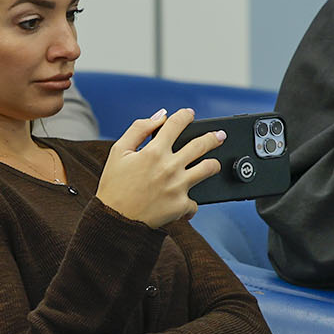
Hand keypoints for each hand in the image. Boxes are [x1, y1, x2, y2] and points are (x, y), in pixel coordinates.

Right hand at [96, 108, 223, 227]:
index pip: (176, 124)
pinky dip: (190, 202)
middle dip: (213, 137)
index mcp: (154, 151)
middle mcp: (170, 166)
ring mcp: (178, 186)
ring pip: (208, 168)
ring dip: (214, 164)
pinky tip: (186, 202)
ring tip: (214, 164)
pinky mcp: (181, 205)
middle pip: (201, 144)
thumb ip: (138, 129)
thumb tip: (159, 116)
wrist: (114, 220)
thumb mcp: (118, 151)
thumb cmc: (114, 186)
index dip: (185, 115)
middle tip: (219, 135)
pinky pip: (195, 202)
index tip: (189, 114)